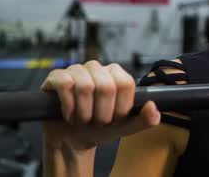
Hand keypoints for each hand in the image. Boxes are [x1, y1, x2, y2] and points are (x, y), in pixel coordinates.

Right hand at [41, 61, 160, 150]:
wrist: (72, 140)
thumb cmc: (100, 130)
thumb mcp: (125, 128)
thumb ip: (144, 120)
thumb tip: (153, 107)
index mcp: (116, 74)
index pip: (125, 83)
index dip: (120, 107)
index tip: (114, 119)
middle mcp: (97, 68)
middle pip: (107, 86)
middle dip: (102, 113)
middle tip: (97, 123)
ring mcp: (76, 70)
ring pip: (85, 86)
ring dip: (84, 112)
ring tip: (82, 120)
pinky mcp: (56, 77)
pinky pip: (65, 84)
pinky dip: (68, 106)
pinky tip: (68, 115)